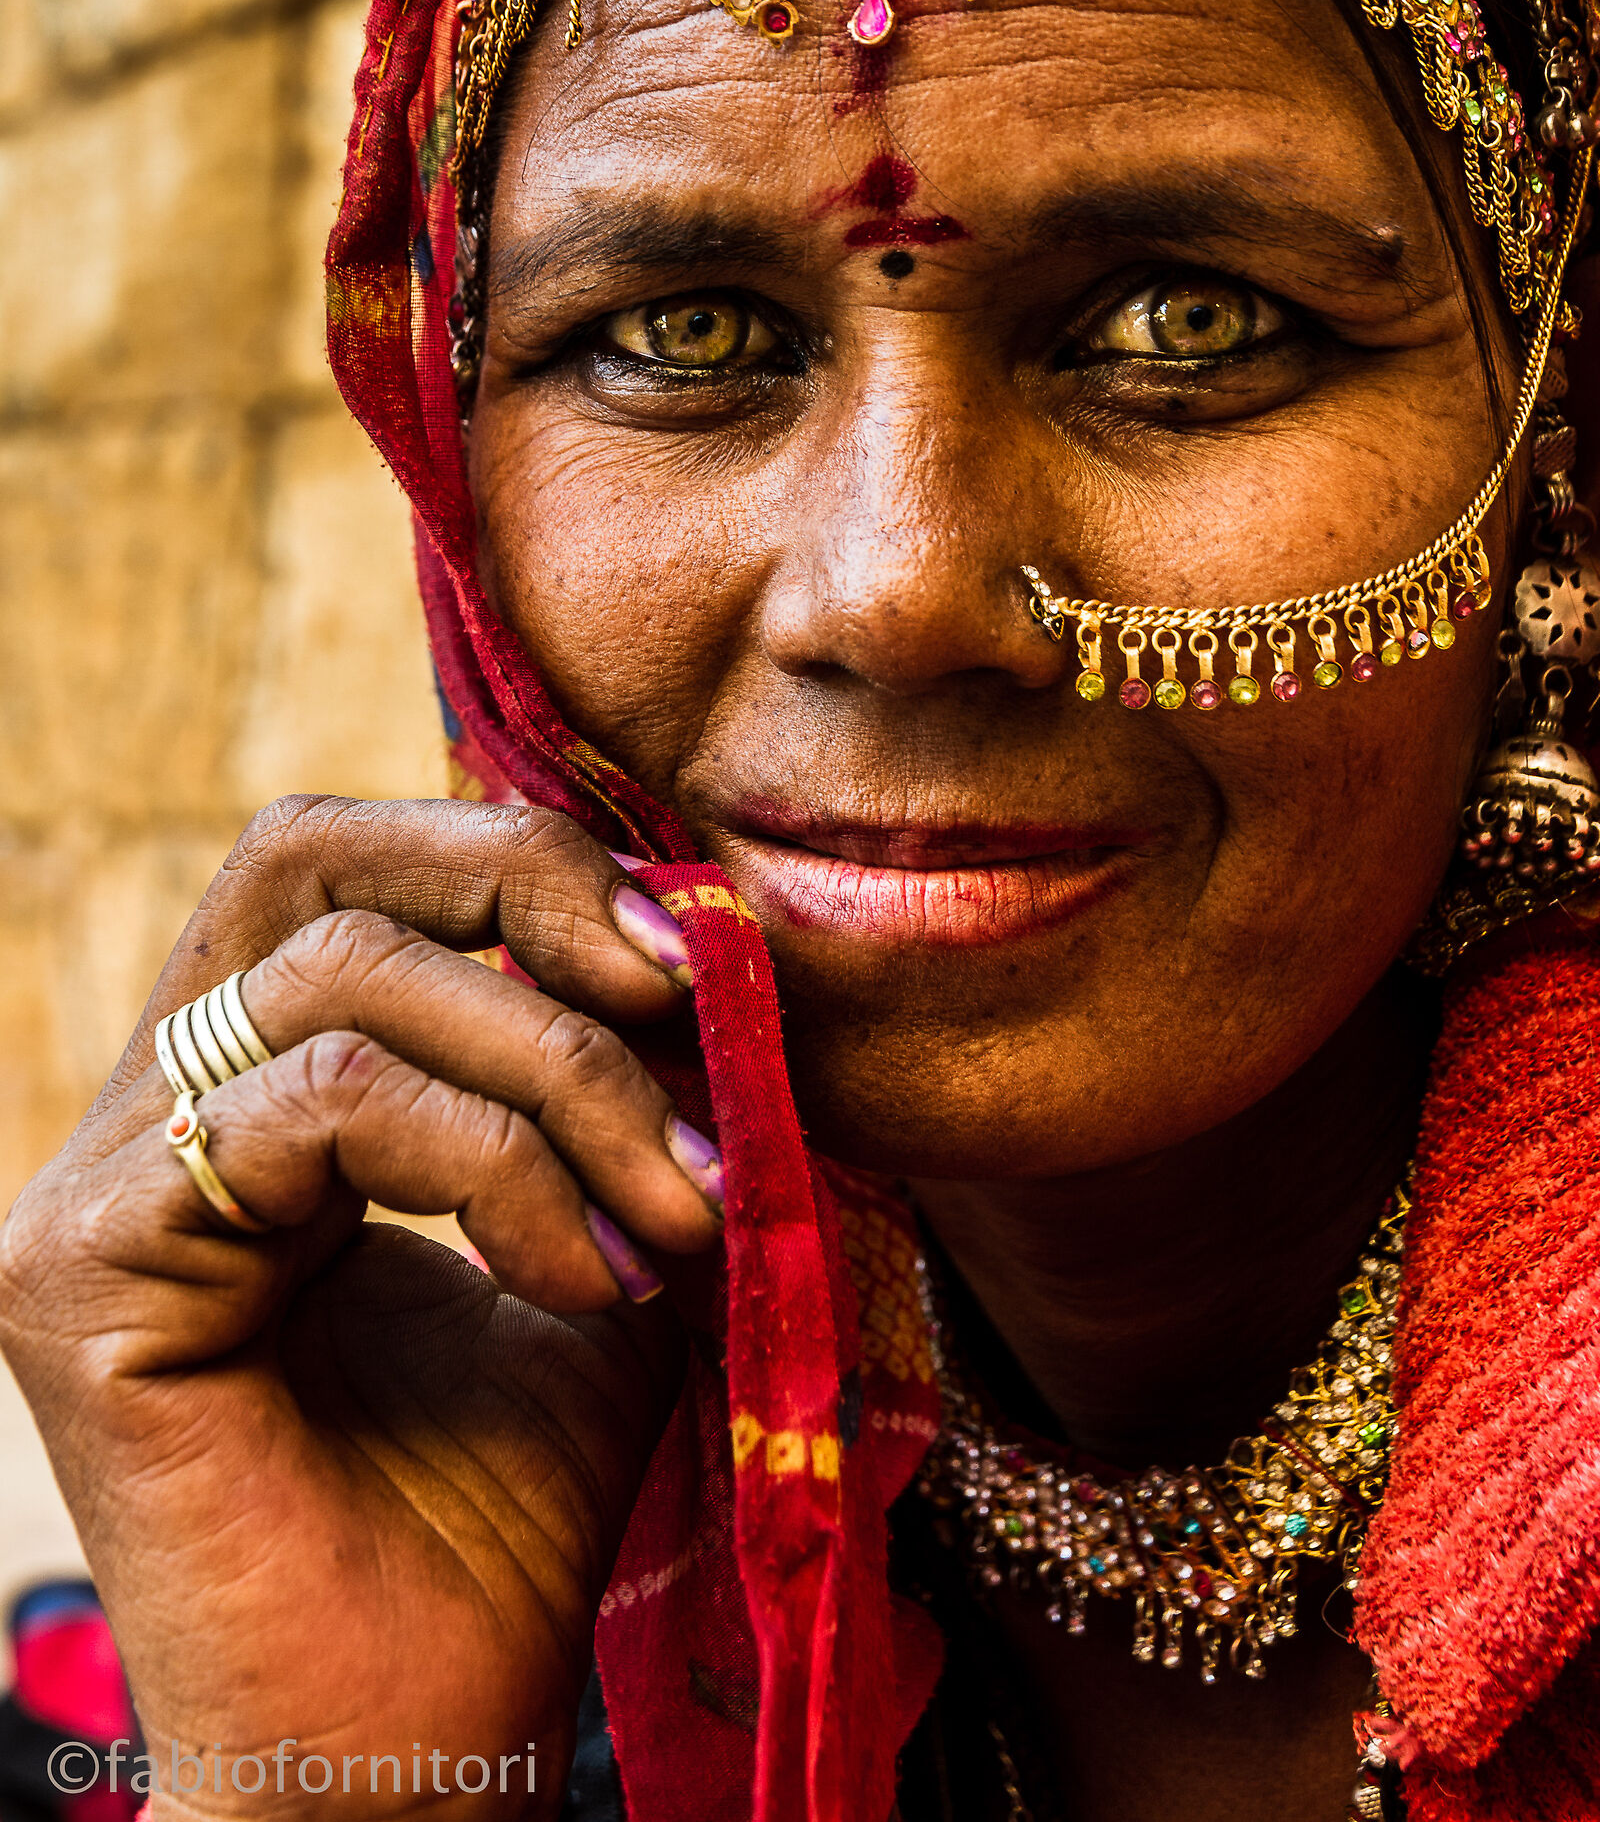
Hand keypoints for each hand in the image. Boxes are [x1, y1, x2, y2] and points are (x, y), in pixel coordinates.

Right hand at [0, 796, 723, 1817]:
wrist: (421, 1746)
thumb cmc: (507, 1516)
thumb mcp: (601, 1247)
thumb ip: (622, 1094)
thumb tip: (721, 948)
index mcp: (261, 1086)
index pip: (351, 866)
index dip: (520, 864)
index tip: (692, 965)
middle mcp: (159, 1108)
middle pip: (306, 856)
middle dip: (518, 888)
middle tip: (674, 997)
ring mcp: (107, 1180)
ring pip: (340, 981)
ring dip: (557, 1072)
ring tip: (672, 1212)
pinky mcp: (86, 1268)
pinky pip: (315, 1107)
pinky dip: (492, 1161)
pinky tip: (584, 1277)